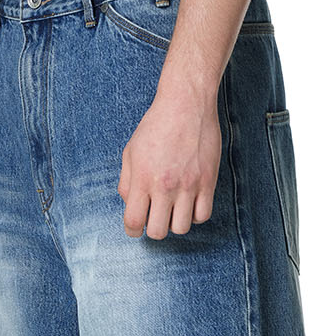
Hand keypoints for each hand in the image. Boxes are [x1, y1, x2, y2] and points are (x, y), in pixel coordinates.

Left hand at [120, 54, 221, 242]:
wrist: (186, 104)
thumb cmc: (156, 126)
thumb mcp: (131, 151)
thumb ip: (126, 181)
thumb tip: (129, 205)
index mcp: (142, 178)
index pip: (134, 222)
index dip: (132, 230)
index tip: (135, 227)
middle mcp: (165, 185)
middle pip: (158, 232)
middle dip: (153, 228)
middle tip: (155, 216)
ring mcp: (189, 185)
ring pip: (182, 228)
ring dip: (175, 222)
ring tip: (173, 208)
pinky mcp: (208, 181)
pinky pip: (202, 215)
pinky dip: (194, 215)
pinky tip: (190, 202)